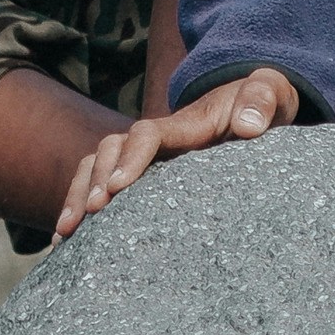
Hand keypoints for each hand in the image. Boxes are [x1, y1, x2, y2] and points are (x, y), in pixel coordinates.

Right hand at [47, 66, 297, 239]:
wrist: (254, 101)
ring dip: (77, 195)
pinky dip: (80, 206)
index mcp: (184, 124)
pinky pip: (102, 185)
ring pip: (96, 167)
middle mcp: (156, 139)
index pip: (147, 135)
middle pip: (109, 150)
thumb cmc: (262, 101)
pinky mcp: (145, 175)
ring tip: (64, 234)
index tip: (119, 188)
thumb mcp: (270, 93)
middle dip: (94, 181)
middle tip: (89, 215)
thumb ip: (261, 101)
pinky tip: (65, 241)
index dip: (130, 159)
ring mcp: (146, 156)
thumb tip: (246, 128)